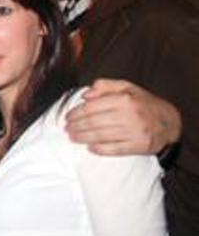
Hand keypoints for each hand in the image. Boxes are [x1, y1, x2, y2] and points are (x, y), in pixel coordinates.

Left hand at [67, 79, 181, 155]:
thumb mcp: (127, 87)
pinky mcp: (138, 146)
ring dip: (82, 138)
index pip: (92, 107)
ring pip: (101, 136)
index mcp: (124, 99)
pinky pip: (114, 149)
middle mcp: (129, 115)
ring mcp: (134, 132)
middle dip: (76, 126)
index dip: (76, 113)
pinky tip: (89, 147)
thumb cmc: (143, 103)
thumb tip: (85, 94)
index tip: (67, 117)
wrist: (169, 122)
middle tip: (66, 129)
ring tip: (72, 137)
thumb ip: (105, 86)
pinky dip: (99, 149)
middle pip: (94, 123)